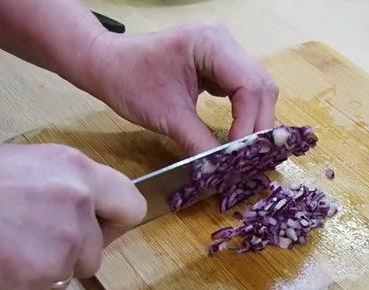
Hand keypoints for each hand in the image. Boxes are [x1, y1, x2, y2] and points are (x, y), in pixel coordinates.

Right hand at [0, 144, 145, 289]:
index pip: (130, 207)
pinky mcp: (35, 281)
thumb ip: (64, 187)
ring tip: (4, 254)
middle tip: (27, 244)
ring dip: (37, 278)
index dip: (112, 224)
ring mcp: (59, 246)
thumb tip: (85, 213)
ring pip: (63, 281)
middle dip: (65, 257)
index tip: (95, 229)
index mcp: (76, 170)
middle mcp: (77, 206)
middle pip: (94, 254)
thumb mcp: (25, 166)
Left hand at [80, 23, 278, 154]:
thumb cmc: (128, 81)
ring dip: (256, 120)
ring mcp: (225, 51)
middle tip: (251, 156)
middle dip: (258, 124)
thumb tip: (224, 170)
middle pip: (261, 86)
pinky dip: (246, 113)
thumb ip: (199, 142)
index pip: (249, 86)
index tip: (239, 152)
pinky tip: (240, 133)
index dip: (249, 122)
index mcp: (211, 43)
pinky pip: (246, 89)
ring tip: (247, 148)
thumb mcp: (166, 116)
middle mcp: (225, 41)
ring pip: (259, 88)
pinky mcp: (222, 63)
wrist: (106, 64)